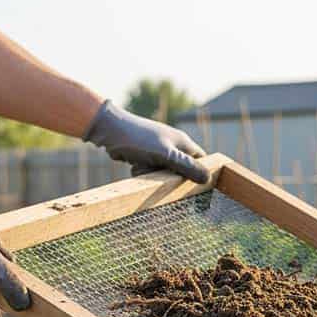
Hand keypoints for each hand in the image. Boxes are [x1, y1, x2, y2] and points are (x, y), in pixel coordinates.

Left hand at [83, 100, 208, 182]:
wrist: (109, 130)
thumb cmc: (138, 139)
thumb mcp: (165, 154)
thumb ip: (186, 166)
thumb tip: (207, 179)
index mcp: (182, 142)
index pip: (201, 161)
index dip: (200, 173)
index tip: (193, 187)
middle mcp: (173, 145)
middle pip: (181, 170)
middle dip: (170, 177)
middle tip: (159, 174)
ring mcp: (159, 150)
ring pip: (163, 173)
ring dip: (153, 175)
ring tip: (143, 166)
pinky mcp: (146, 156)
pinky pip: (150, 171)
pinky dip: (143, 171)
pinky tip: (135, 165)